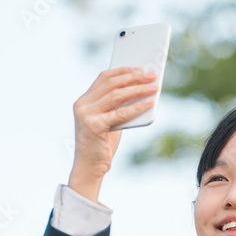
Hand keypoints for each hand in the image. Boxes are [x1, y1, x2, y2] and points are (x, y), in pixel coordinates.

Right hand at [67, 67, 158, 199]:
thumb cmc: (101, 144)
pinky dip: (136, 107)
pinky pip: (120, 113)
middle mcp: (82, 105)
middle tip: (151, 75)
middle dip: (133, 77)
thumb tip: (141, 90)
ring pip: (116, 95)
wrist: (89, 167)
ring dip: (138, 89)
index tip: (140, 68)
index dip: (123, 71)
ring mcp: (86, 115)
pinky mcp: (94, 126)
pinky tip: (149, 103)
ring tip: (153, 87)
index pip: (104, 78)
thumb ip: (118, 106)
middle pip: (111, 84)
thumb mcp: (109, 120)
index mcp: (83, 101)